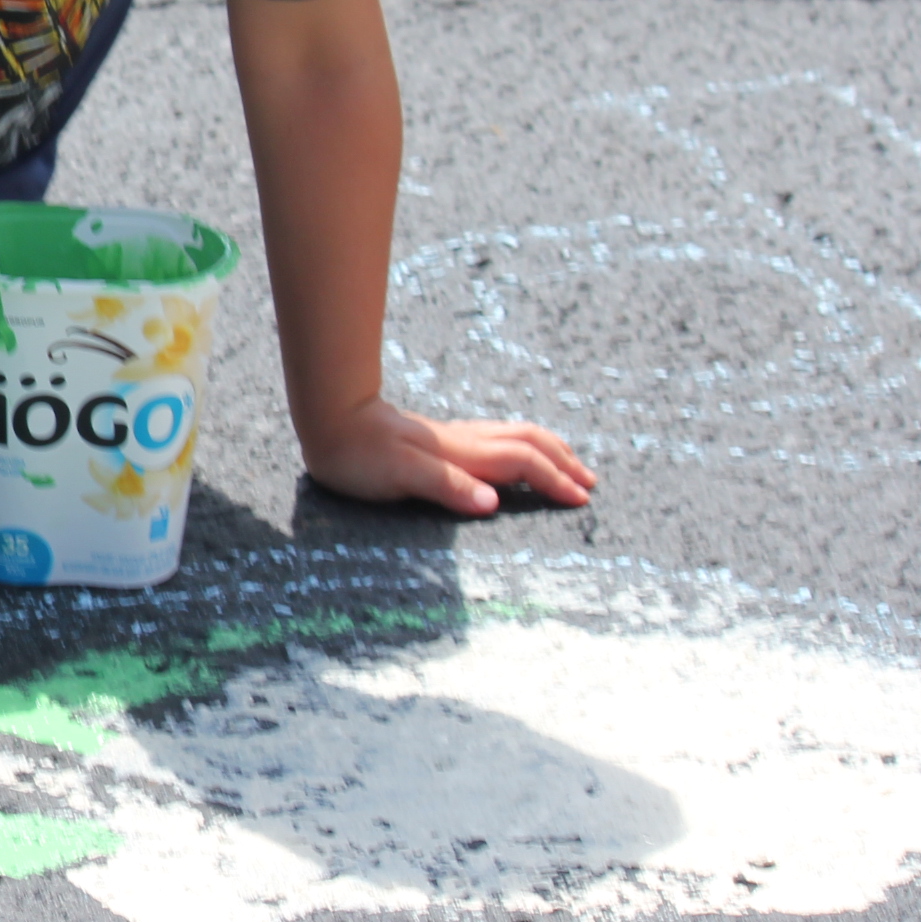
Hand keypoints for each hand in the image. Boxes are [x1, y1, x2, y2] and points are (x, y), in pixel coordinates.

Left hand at [301, 396, 596, 514]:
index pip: (522, 462)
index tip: (582, 499)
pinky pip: (497, 437)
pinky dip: (524, 446)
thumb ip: (447, 487)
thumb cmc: (359, 454)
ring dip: (548, 450)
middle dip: (563, 461)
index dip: (553, 479)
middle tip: (590, 482)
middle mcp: (465, 442)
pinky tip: (517, 456)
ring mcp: (454, 437)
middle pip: (527, 442)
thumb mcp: (399, 476)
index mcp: (462, 454)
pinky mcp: (441, 439)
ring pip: (514, 435)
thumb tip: (492, 503)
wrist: (330, 418)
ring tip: (569, 465)